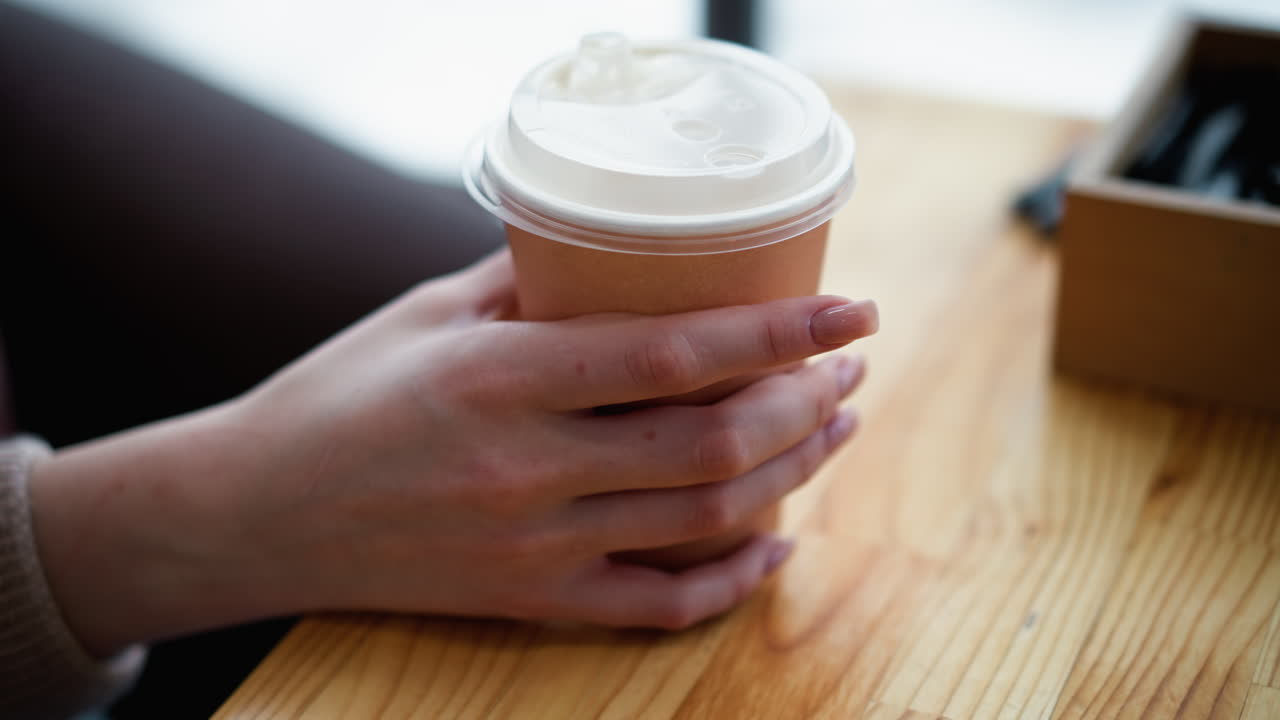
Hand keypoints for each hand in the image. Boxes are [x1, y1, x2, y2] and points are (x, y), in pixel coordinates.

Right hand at [30, 250, 877, 655]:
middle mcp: (526, 468)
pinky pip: (658, 604)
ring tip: (833, 429)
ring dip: (792, 474)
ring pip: (704, 519)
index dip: (778, 334)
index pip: (672, 354)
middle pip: (712, 444)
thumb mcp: (425, 312)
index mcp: (499, 378)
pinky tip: (777, 542)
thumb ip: (528, 281)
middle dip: (805, 404)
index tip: (850, 313)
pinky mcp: (530, 600)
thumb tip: (620, 249)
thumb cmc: (338, 396)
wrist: (256, 514)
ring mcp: (534, 547)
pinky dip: (732, 580)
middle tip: (848, 368)